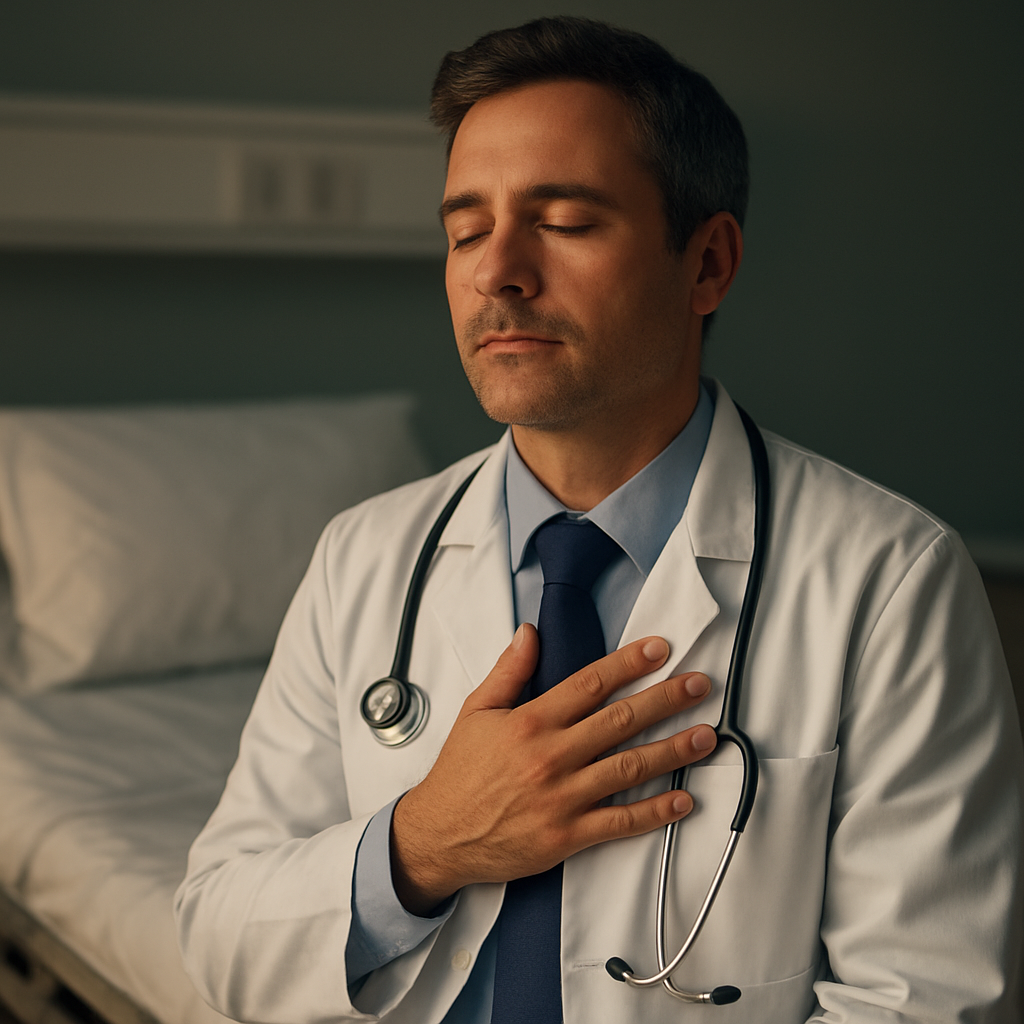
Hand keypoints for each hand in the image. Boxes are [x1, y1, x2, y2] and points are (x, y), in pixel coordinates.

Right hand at [390, 624, 716, 913]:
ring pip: (628, 769)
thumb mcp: (476, 711)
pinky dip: (654, 812)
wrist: (438, 834)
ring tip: (705, 736)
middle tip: (699, 685)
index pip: (590, 684)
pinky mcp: (566, 836)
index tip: (660, 649)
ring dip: (672, 750)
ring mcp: (561, 798)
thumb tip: (529, 633)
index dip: (628, 664)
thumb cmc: (459, 772)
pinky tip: (682, 800)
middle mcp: (550, 756)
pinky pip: (619, 823)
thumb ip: (508, 671)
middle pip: (619, 721)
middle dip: (665, 699)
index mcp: (530, 722)